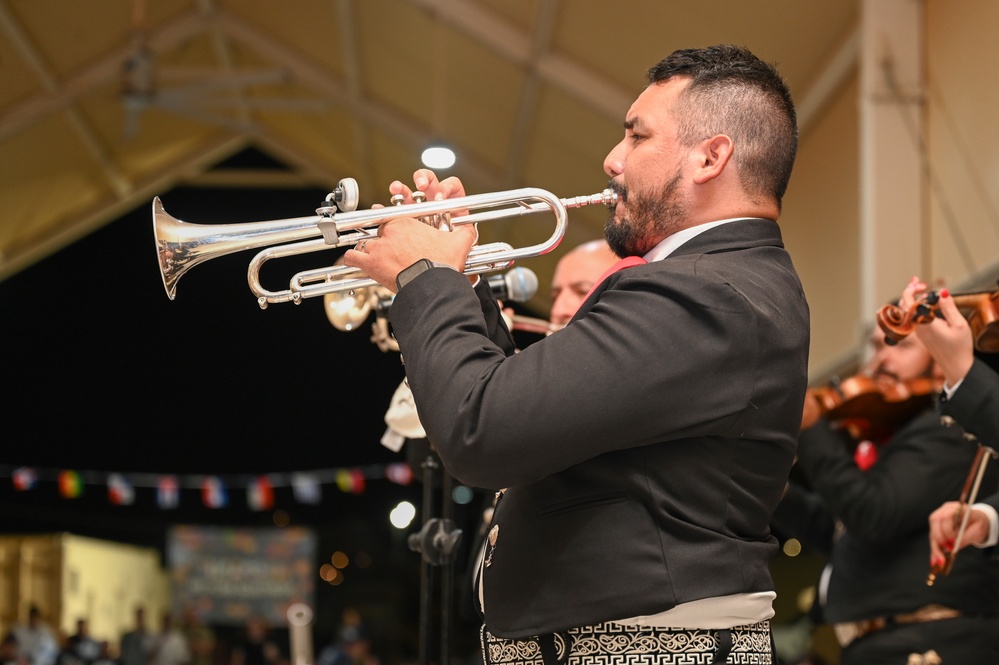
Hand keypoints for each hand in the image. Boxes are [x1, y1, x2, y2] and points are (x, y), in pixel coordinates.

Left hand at [343, 170, 475, 291]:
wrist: (432, 283)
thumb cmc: (441, 264)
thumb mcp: (459, 243)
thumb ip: (465, 232)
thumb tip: (471, 230)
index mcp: (407, 222)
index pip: (393, 218)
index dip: (393, 227)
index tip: (394, 234)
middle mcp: (390, 231)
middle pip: (379, 231)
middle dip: (383, 240)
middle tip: (389, 250)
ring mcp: (378, 246)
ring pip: (365, 242)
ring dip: (367, 250)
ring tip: (372, 257)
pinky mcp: (370, 262)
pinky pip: (352, 256)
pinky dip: (352, 259)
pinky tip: (353, 261)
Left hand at [901, 276, 973, 385]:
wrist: (956, 366)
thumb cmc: (959, 347)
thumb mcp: (959, 325)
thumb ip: (948, 307)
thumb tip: (941, 291)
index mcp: (925, 324)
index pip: (909, 304)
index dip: (911, 290)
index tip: (920, 283)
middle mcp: (917, 327)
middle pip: (905, 306)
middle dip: (910, 291)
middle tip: (920, 282)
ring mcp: (917, 331)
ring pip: (908, 311)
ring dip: (913, 298)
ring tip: (921, 287)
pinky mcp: (920, 333)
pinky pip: (913, 317)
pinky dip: (916, 306)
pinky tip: (925, 300)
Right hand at [927, 500, 989, 569]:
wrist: (975, 522)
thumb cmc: (977, 524)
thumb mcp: (977, 531)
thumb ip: (966, 537)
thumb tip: (954, 547)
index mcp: (955, 508)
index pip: (946, 516)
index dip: (947, 530)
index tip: (953, 543)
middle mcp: (943, 510)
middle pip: (935, 522)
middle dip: (938, 539)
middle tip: (945, 552)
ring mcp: (938, 518)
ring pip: (932, 531)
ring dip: (935, 547)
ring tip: (939, 561)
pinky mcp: (936, 527)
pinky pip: (933, 538)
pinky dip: (934, 549)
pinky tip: (934, 559)